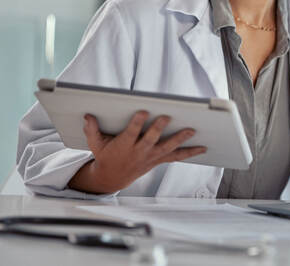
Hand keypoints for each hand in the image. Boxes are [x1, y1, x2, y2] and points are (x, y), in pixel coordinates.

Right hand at [68, 111, 206, 193]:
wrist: (111, 178)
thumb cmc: (105, 156)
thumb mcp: (95, 144)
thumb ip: (92, 130)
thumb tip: (87, 116)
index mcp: (124, 146)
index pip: (131, 133)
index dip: (137, 123)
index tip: (143, 111)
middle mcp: (139, 152)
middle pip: (151, 140)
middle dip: (158, 129)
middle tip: (167, 117)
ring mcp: (150, 157)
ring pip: (167, 148)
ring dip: (180, 139)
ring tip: (192, 130)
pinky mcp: (158, 160)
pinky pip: (176, 157)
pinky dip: (189, 152)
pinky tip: (202, 148)